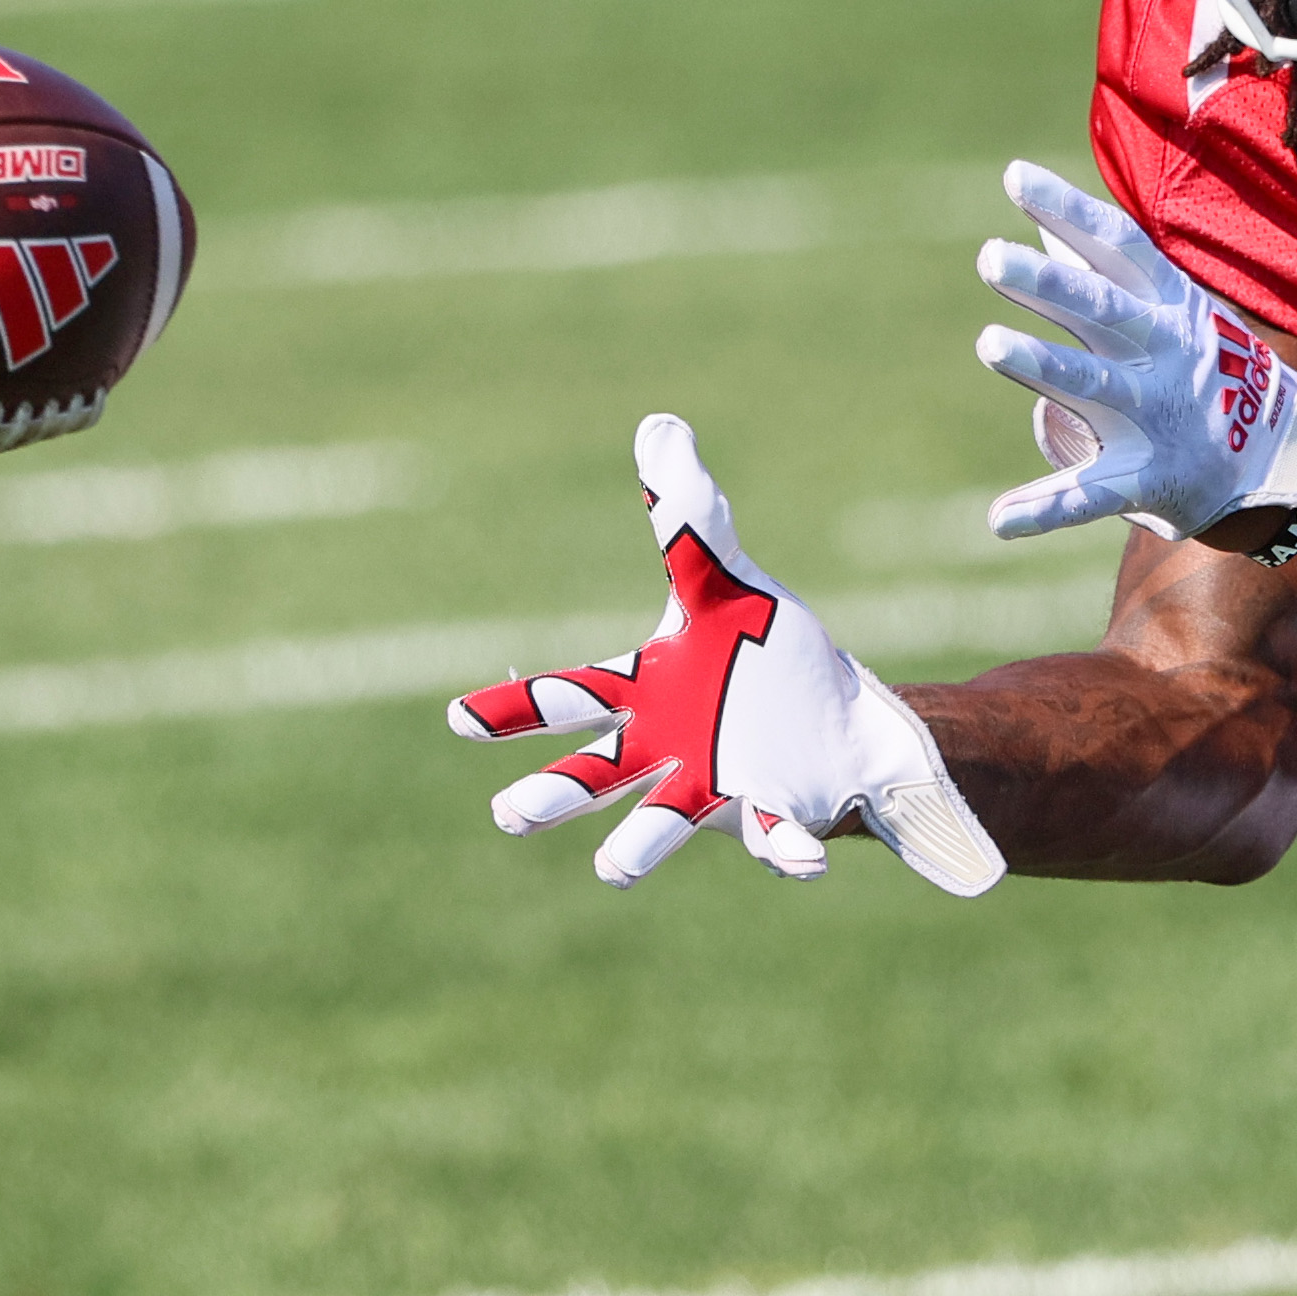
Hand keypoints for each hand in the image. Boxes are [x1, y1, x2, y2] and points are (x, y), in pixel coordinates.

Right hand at [446, 414, 1004, 896]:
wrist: (837, 720)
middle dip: (553, 793)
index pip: (569, 696)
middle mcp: (663, 749)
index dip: (516, 708)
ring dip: (637, 845)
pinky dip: (781, 850)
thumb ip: (689, 515)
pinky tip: (802, 866)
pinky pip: (772, 837)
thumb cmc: (766, 656)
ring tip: (612, 870)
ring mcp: (712, 788)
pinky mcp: (773, 813)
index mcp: (644, 692)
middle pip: (596, 772)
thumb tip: (658, 425)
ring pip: (662, 820)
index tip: (458, 719)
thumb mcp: (728, 579)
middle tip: (510, 814)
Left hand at [974, 160, 1296, 544]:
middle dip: (1049, 284)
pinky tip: (999, 519)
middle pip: (1101, 312)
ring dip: (1042, 365)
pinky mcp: (1149, 478)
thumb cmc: (1210, 367)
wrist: (1284, 458)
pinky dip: (1047, 509)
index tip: (1015, 177)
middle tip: (991, 257)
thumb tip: (1047, 229)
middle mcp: (1162, 355)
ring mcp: (1156, 416)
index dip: (1069, 210)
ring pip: (1093, 387)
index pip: (1116, 247)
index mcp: (1166, 307)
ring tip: (989, 342)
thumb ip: (1106, 276)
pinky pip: (1092, 496)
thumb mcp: (1172, 311)